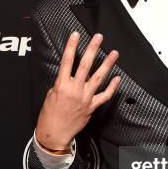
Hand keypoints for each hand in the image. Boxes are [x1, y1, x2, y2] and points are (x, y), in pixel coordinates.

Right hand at [36, 32, 120, 148]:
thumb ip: (62, 83)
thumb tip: (70, 76)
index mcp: (62, 85)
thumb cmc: (49, 116)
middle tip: (98, 38)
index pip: (67, 61)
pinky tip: (118, 78)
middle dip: (92, 49)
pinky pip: (105, 95)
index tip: (75, 35)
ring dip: (107, 64)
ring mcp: (85, 98)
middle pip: (86, 65)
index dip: (71, 46)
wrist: (54, 133)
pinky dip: (112, 87)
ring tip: (114, 53)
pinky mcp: (92, 107)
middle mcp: (75, 90)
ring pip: (99, 78)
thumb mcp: (50, 95)